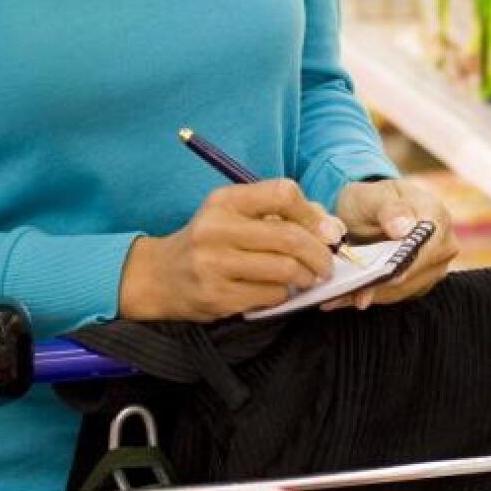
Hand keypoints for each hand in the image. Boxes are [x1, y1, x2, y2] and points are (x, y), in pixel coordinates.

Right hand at [119, 180, 344, 321]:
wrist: (160, 275)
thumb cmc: (209, 241)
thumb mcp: (235, 215)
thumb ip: (281, 214)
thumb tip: (330, 227)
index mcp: (225, 201)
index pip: (282, 194)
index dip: (312, 213)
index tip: (325, 231)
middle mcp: (216, 229)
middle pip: (289, 237)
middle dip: (319, 253)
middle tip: (326, 264)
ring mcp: (214, 264)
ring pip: (284, 269)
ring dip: (306, 276)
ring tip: (307, 277)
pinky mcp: (217, 296)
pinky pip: (270, 295)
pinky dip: (284, 294)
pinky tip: (278, 290)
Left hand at [324, 179, 458, 309]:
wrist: (371, 211)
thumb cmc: (373, 200)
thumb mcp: (373, 196)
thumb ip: (388, 209)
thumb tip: (403, 229)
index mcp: (437, 217)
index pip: (429, 246)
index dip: (406, 263)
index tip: (382, 274)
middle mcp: (443, 245)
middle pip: (417, 274)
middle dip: (381, 284)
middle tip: (345, 291)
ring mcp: (434, 267)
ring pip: (404, 289)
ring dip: (371, 294)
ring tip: (338, 296)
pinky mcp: (420, 284)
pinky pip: (396, 296)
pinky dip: (371, 296)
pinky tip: (347, 295)